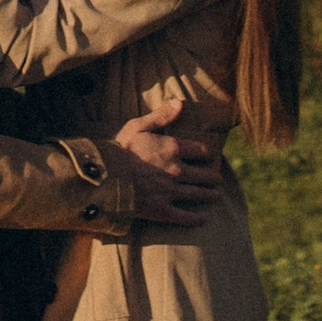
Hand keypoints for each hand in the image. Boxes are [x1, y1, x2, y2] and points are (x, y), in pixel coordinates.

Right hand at [107, 107, 220, 228]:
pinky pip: (187, 216)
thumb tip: (180, 103)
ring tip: (216, 195)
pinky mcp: (163, 211)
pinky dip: (198, 218)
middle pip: (205, 175)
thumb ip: (161, 116)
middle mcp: (177, 170)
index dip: (207, 154)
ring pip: (199, 194)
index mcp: (172, 148)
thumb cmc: (119, 150)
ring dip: (210, 195)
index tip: (209, 157)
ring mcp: (171, 192)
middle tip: (217, 180)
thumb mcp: (137, 126)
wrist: (104, 179)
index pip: (202, 151)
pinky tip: (205, 217)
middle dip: (213, 177)